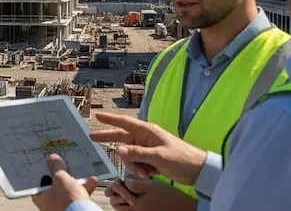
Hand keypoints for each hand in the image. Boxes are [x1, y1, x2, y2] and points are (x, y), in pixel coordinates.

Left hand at [31, 154, 97, 209]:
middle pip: (54, 184)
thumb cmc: (67, 198)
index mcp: (39, 195)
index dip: (44, 169)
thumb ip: (56, 166)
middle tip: (66, 165)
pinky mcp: (71, 208)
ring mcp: (59, 206)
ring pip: (67, 190)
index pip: (38, 179)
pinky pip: (76, 197)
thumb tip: (53, 158)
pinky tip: (92, 181)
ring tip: (83, 173)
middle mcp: (47, 202)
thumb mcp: (61, 177)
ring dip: (77, 181)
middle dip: (64, 174)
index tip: (50, 162)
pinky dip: (83, 189)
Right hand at [89, 112, 207, 184]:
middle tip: (92, 137)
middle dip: (108, 139)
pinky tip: (150, 175)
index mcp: (148, 132)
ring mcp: (147, 150)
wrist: (198, 171)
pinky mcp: (151, 160)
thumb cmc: (182, 158)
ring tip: (145, 173)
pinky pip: (137, 164)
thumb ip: (137, 153)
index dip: (110, 119)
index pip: (125, 123)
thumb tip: (117, 150)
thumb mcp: (158, 156)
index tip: (97, 116)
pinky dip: (140, 171)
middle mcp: (145, 139)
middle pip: (122, 138)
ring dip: (133, 166)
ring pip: (129, 156)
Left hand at [107, 178, 197, 210]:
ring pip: (120, 209)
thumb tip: (125, 182)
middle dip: (114, 193)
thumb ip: (136, 184)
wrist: (183, 209)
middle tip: (118, 186)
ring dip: (119, 200)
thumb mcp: (152, 185)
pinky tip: (132, 198)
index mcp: (135, 204)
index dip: (115, 184)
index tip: (118, 180)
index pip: (116, 192)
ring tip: (124, 192)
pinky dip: (126, 206)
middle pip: (115, 203)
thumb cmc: (169, 196)